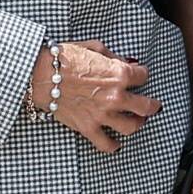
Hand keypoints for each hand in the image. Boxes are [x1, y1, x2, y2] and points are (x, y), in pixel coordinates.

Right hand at [36, 41, 160, 152]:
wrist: (40, 74)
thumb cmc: (63, 59)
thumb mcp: (93, 47)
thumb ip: (113, 57)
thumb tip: (124, 63)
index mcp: (119, 74)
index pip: (143, 76)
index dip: (142, 74)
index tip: (139, 75)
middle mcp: (116, 96)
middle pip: (146, 106)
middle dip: (152, 105)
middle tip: (152, 106)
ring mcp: (103, 114)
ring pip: (131, 127)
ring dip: (136, 125)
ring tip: (135, 122)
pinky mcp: (88, 127)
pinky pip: (107, 144)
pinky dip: (113, 146)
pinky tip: (116, 143)